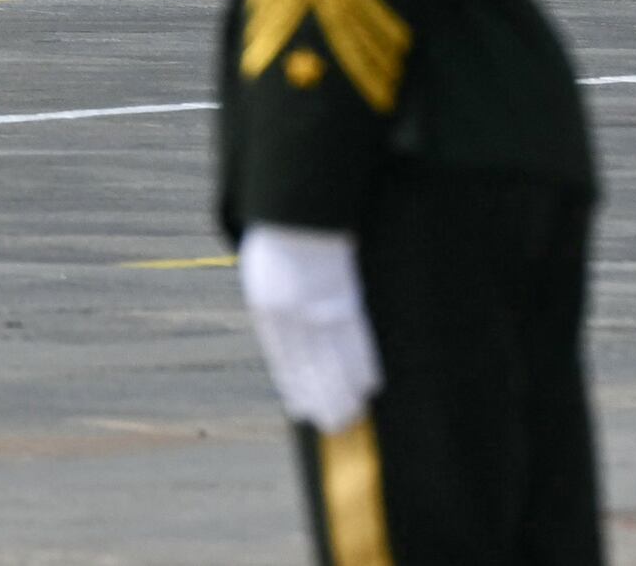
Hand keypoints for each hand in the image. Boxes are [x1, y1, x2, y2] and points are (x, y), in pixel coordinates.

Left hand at [236, 224, 378, 430]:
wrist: (298, 211)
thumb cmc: (281, 240)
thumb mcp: (264, 274)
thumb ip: (275, 306)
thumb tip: (285, 336)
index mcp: (267, 309)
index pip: (283, 360)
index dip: (295, 387)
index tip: (302, 409)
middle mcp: (291, 316)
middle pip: (310, 369)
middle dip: (323, 399)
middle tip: (333, 425)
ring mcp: (318, 309)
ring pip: (335, 362)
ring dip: (345, 392)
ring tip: (353, 415)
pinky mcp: (344, 299)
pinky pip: (357, 341)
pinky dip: (363, 365)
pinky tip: (370, 385)